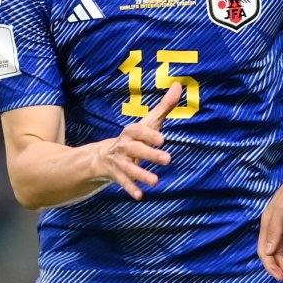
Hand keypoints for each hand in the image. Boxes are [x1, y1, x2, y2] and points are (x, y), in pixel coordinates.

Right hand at [86, 82, 182, 198]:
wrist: (103, 156)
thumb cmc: (135, 138)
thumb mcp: (148, 123)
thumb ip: (164, 107)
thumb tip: (179, 86)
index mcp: (132, 132)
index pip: (139, 131)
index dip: (149, 134)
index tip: (163, 140)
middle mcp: (123, 145)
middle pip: (135, 149)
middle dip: (150, 154)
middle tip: (168, 160)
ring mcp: (119, 161)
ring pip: (129, 167)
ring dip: (141, 174)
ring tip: (156, 182)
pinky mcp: (117, 174)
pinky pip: (123, 182)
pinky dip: (130, 188)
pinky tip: (140, 196)